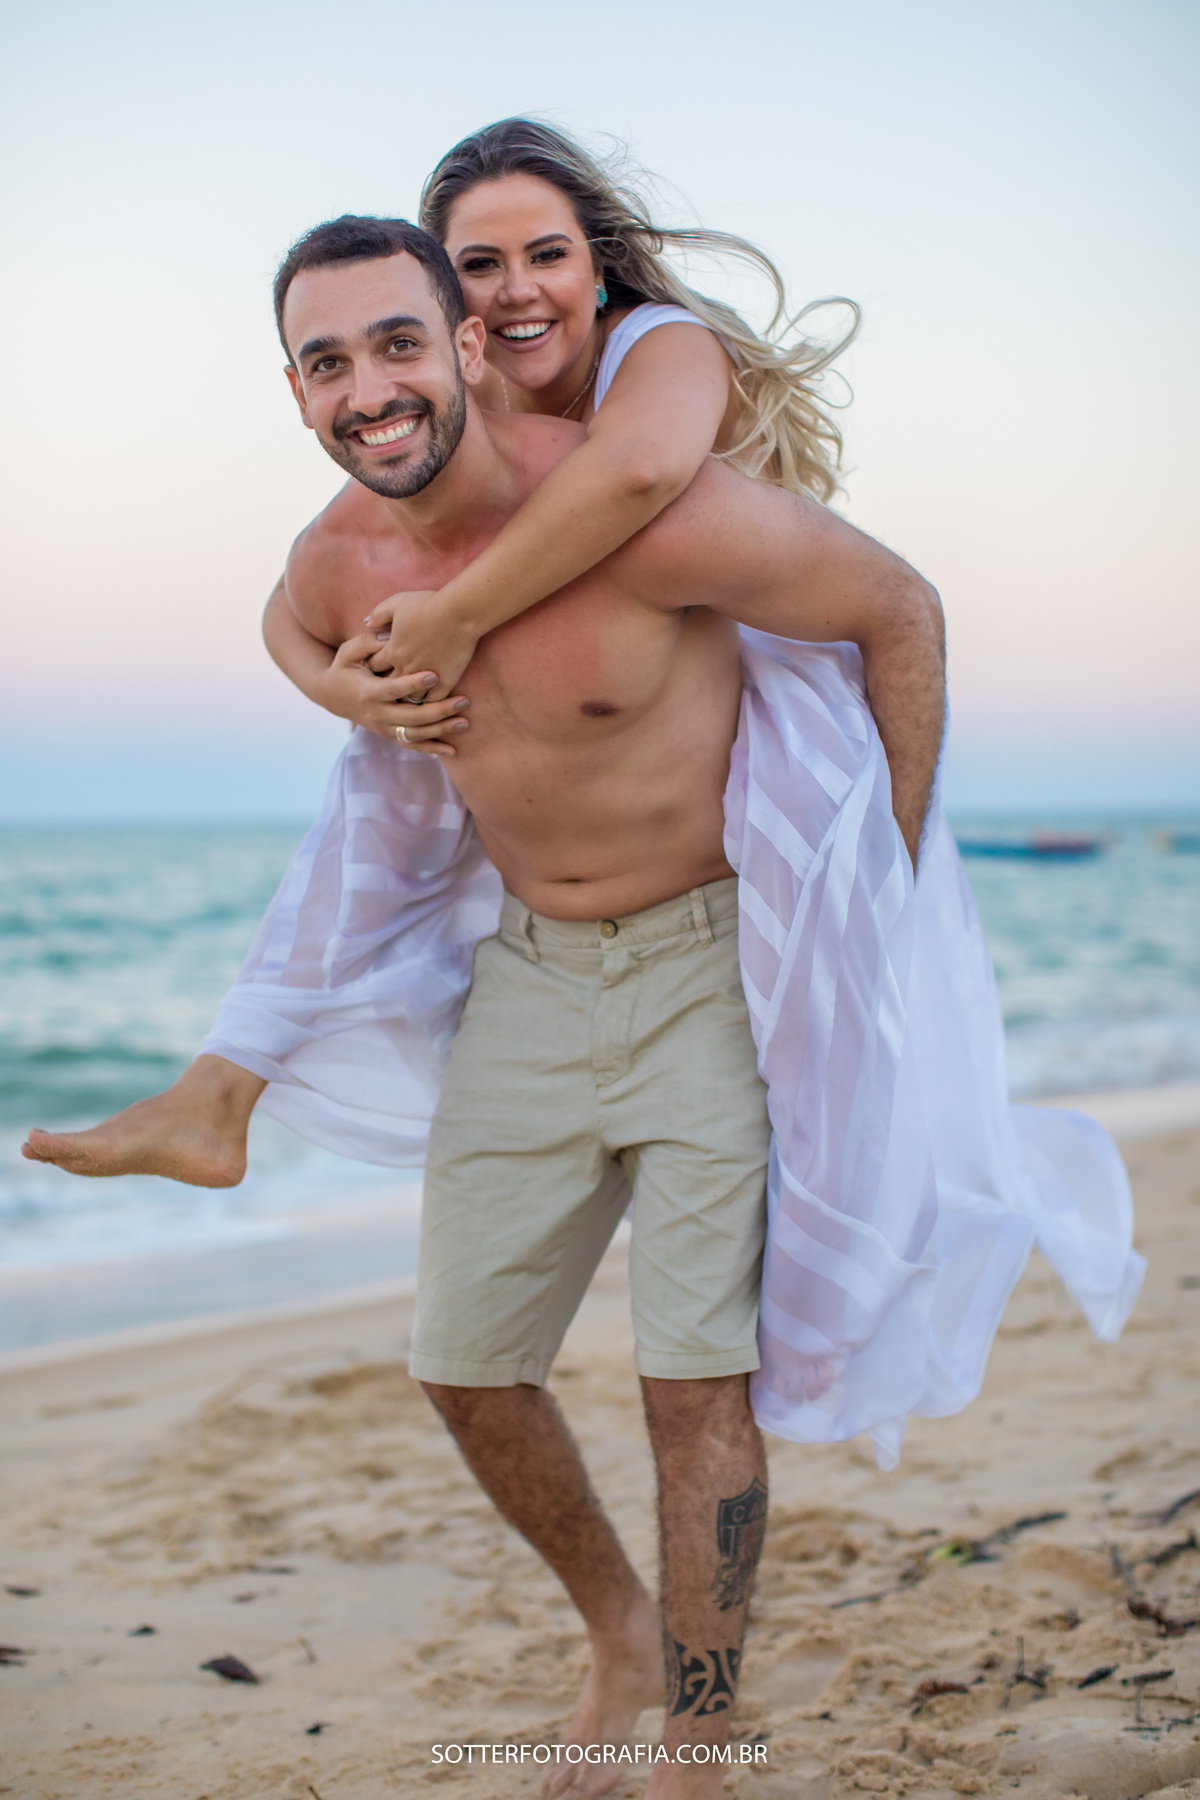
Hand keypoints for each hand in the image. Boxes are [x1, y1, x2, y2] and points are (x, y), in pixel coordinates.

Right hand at [317, 635, 470, 750]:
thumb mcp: (349, 651)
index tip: (435, 675)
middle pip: (411, 717)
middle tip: (464, 700)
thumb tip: (390, 634)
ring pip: (415, 734)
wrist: (331, 696)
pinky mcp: (389, 735)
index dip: (413, 684)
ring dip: (442, 730)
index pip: (394, 690)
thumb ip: (368, 642)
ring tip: (465, 721)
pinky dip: (432, 749)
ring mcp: (383, 728)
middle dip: (439, 710)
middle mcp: (376, 714)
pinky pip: (412, 745)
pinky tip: (453, 750)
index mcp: (368, 692)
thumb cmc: (344, 667)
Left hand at [363, 590, 480, 700]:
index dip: (375, 665)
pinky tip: (432, 700)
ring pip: (410, 697)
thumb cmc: (428, 604)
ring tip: (411, 696)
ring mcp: (425, 677)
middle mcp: (405, 667)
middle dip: (389, 685)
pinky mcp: (445, 682)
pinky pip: (433, 701)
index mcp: (392, 650)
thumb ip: (379, 614)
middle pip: (389, 684)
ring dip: (409, 696)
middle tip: (392, 685)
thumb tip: (367, 624)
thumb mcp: (397, 602)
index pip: (375, 665)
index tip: (379, 665)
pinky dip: (430, 702)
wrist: (459, 613)